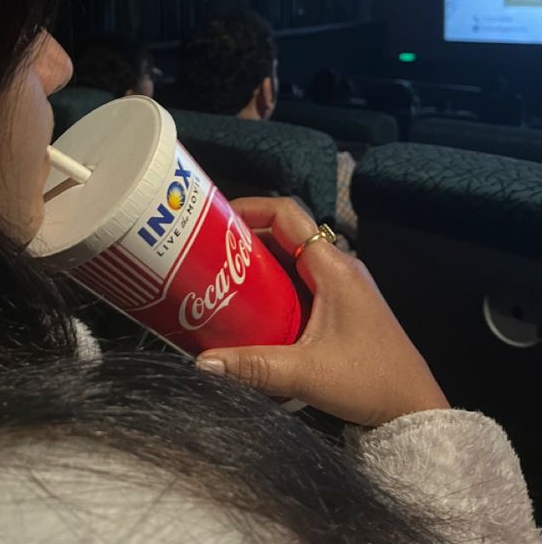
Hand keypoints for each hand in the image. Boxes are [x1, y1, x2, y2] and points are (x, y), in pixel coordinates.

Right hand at [196, 197, 448, 426]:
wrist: (414, 409)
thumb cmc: (369, 382)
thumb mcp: (306, 373)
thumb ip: (253, 366)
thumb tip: (202, 362)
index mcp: (334, 268)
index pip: (288, 214)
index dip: (251, 208)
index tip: (215, 218)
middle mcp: (339, 267)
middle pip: (286, 234)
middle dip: (246, 238)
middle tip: (207, 252)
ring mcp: (343, 286)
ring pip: (294, 258)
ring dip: (260, 262)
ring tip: (220, 276)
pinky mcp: (344, 305)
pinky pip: (302, 280)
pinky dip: (274, 283)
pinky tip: (251, 307)